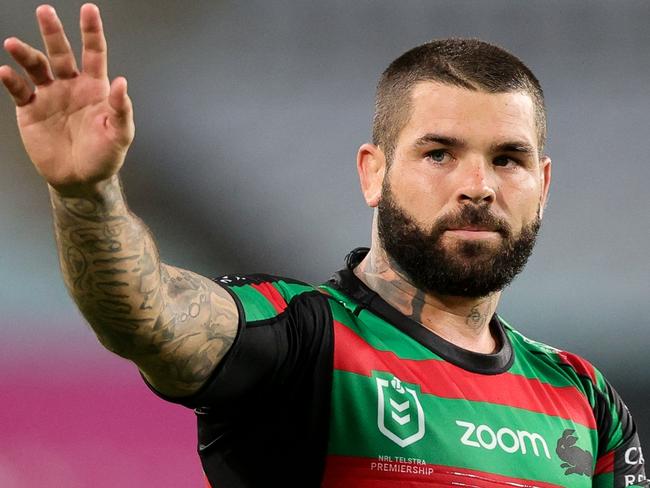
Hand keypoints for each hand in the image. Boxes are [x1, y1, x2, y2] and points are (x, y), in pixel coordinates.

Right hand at [0, 3, 133, 194]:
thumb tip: (123, 83)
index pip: (94, 54)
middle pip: (61, 52)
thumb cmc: (104, 156)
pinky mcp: (30, 110)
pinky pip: (19, 90)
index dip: (91, 32)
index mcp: (95, 88)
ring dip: (25, 54)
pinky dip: (11, 80)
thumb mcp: (120, 135)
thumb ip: (121, 110)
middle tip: (45, 11)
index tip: (89, 10)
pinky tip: (6, 73)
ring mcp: (49, 96)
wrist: (81, 179)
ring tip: (13, 44)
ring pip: (36, 66)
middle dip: (53, 31)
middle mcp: (71, 86)